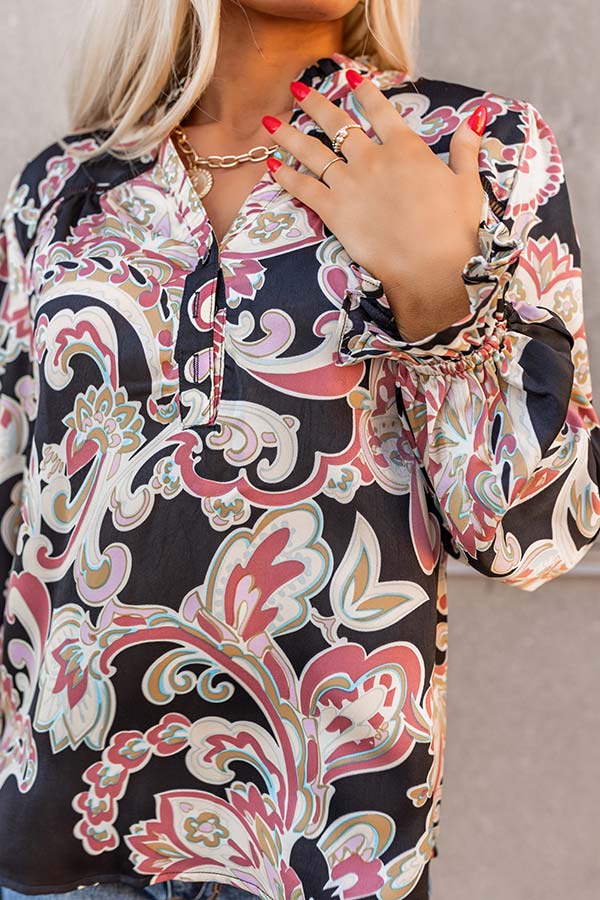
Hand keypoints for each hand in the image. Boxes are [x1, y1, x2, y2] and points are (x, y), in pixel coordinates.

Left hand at [261, 72, 488, 342]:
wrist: (431, 266)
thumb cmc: (454, 228)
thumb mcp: (467, 183)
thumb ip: (465, 148)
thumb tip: (474, 117)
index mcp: (405, 148)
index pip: (380, 110)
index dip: (363, 91)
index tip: (350, 77)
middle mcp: (372, 159)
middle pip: (337, 124)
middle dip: (315, 103)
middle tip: (299, 89)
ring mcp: (350, 185)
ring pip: (312, 152)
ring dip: (289, 135)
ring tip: (271, 121)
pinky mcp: (334, 212)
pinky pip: (303, 188)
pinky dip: (285, 176)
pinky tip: (271, 165)